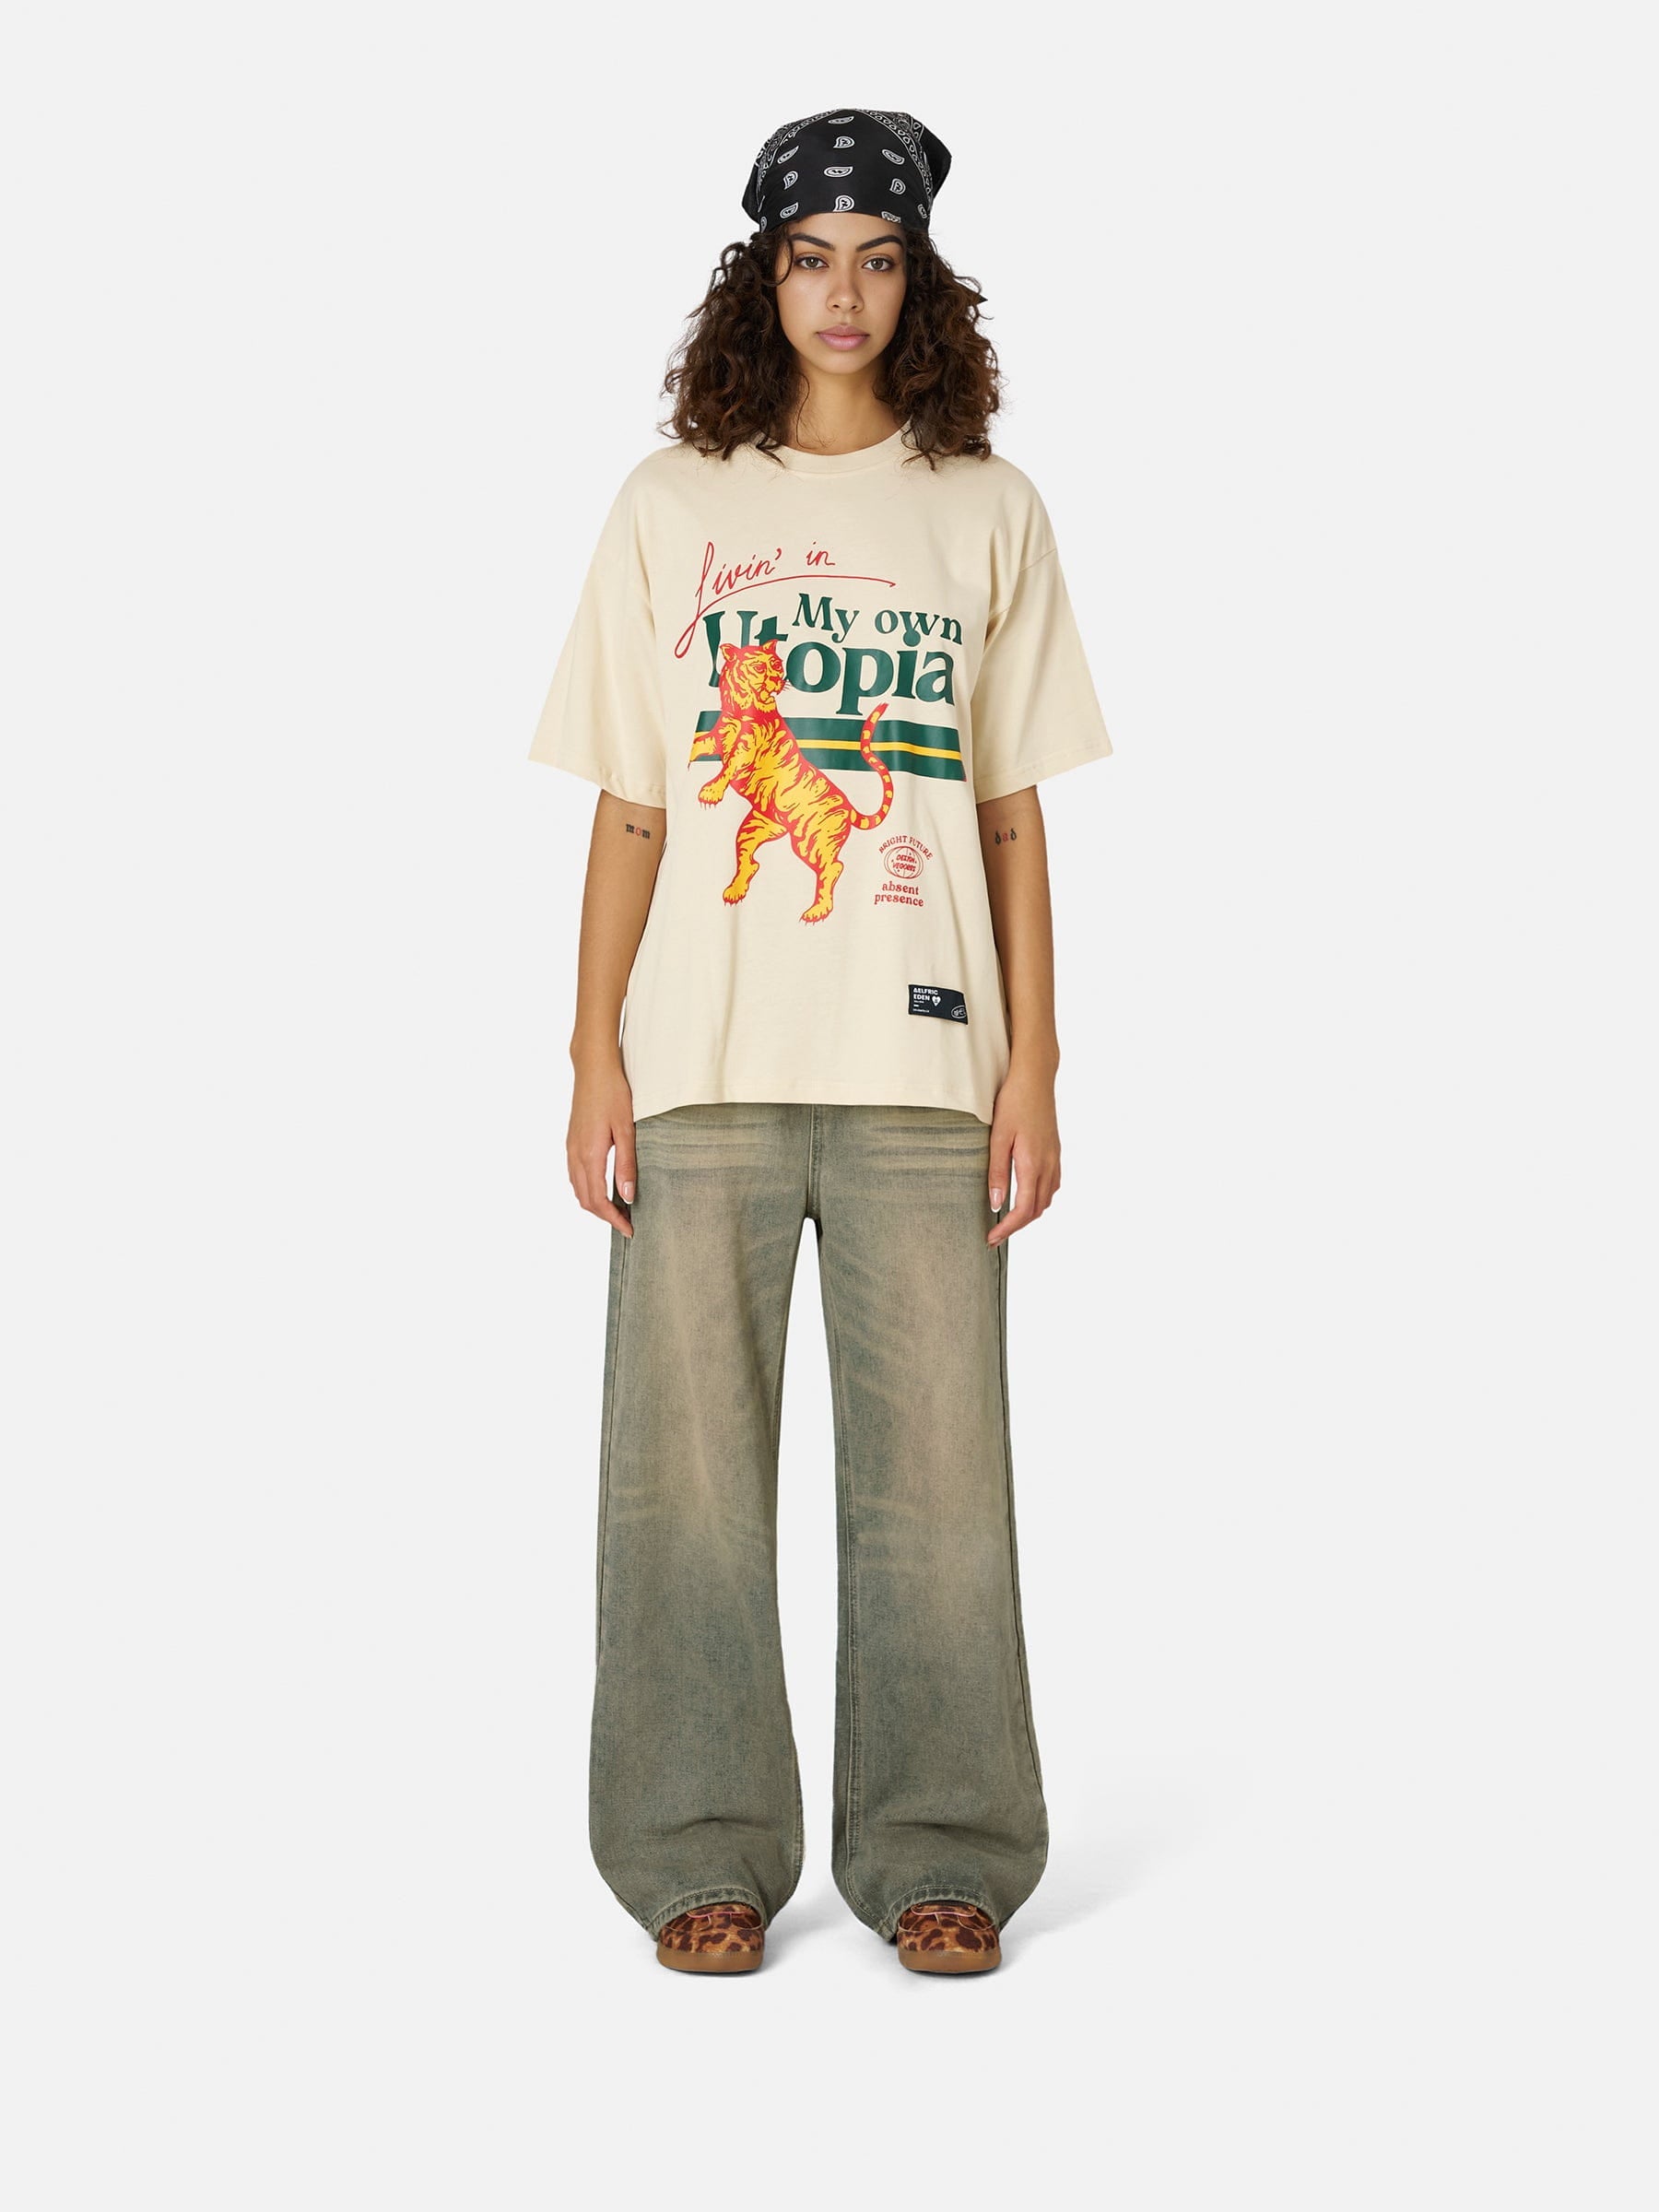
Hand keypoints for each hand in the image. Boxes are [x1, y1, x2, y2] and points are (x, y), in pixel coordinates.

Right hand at [567, 1055, 637, 1235]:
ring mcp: (570, 1148)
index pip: (597, 1200)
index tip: (630, 1230)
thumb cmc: (612, 1093)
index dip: (613, 1219)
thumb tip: (627, 1197)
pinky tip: (604, 1187)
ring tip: (619, 1209)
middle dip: (605, 1216)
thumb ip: (626, 1164)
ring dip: (595, 1204)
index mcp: (589, 1155)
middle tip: (627, 1223)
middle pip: (585, 1200)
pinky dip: (588, 1189)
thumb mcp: (626, 1129)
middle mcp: (575, 1155)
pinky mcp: (572, 1142)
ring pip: (578, 1189)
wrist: (592, 1068)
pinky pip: (575, 1175)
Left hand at [986, 1069, 1060, 1244]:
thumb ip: (998, 1171)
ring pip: (1047, 1199)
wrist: (1035, 1077)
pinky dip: (1039, 1198)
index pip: (1024, 1209)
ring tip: (1007, 1220)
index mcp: (1033, 1163)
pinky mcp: (1055, 1151)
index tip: (991, 1239)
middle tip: (994, 1235)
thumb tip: (997, 1203)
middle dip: (1017, 1226)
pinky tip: (1025, 1195)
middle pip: (1037, 1210)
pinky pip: (1052, 1185)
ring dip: (1029, 1214)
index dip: (1008, 1229)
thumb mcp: (998, 1136)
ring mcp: (1054, 1158)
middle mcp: (1048, 1164)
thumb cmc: (1014, 1102)